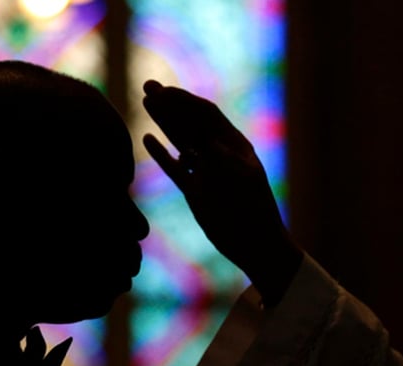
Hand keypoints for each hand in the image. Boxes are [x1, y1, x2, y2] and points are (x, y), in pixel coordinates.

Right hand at [141, 80, 302, 305]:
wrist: (256, 244)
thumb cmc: (255, 212)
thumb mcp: (242, 183)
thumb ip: (224, 161)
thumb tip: (207, 143)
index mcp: (234, 145)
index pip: (206, 115)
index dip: (185, 101)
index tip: (164, 91)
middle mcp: (219, 154)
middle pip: (190, 122)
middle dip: (170, 103)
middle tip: (147, 85)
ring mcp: (206, 171)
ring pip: (180, 140)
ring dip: (163, 121)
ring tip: (146, 102)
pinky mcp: (195, 191)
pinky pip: (174, 168)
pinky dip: (161, 154)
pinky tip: (147, 139)